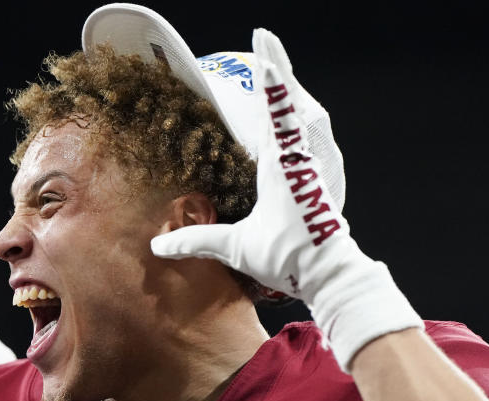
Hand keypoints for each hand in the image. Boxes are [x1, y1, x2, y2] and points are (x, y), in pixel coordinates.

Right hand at [151, 28, 421, 370]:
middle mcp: (297, 157)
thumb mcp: (240, 249)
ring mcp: (306, 164)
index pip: (276, 109)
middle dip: (276, 69)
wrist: (331, 273)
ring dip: (284, 90)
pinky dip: (288, 115)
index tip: (263, 41)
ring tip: (271, 69)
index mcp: (283, 164)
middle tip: (265, 39)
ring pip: (299, 115)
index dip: (269, 74)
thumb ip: (198, 241)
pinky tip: (280, 117)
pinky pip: (299, 134)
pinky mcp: (308, 174)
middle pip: (289, 101)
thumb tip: (157, 244)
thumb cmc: (292, 257)